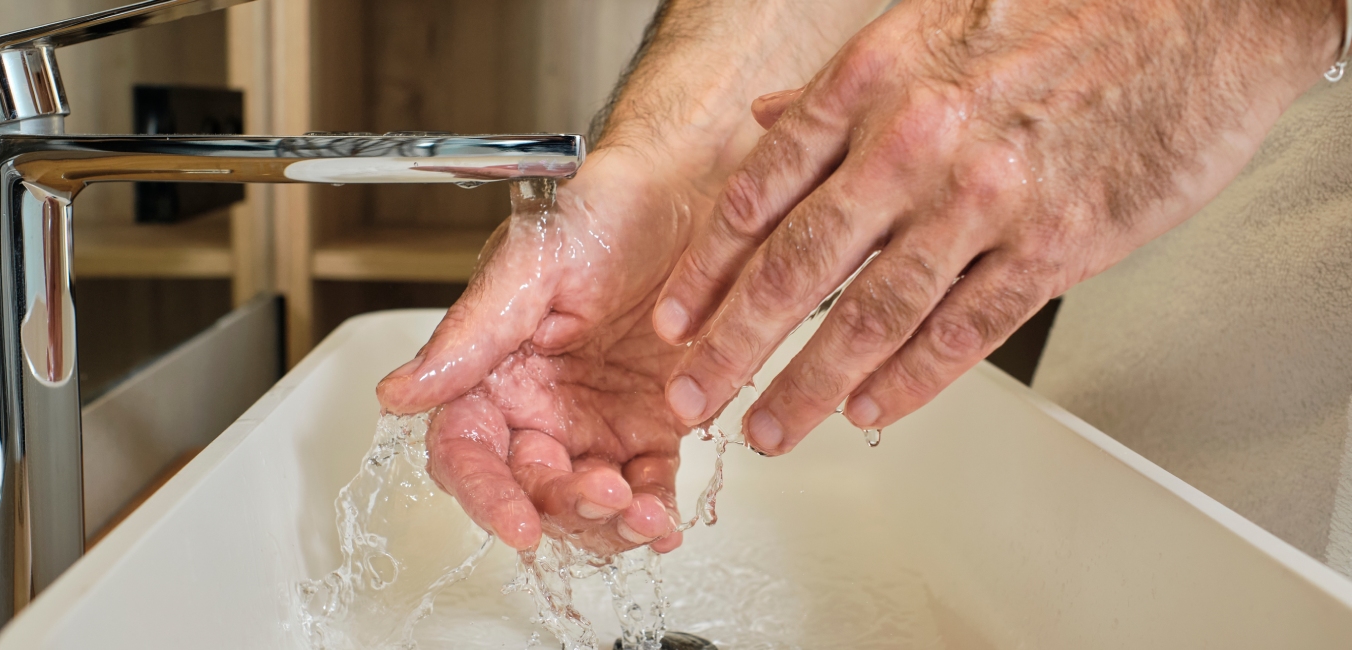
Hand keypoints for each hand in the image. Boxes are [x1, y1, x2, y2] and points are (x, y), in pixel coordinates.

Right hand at [378, 153, 714, 554]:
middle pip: (529, 489)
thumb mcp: (530, 263)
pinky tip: (666, 522)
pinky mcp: (649, 426)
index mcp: (492, 371)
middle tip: (606, 494)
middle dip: (564, 508)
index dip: (486, 495)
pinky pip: (646, 486)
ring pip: (586, 503)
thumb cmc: (603, 210)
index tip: (517, 525)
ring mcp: (593, 422)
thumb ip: (469, 336)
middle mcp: (537, 406)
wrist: (685, 190)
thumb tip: (399, 394)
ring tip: (647, 513)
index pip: (468, 451)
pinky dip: (655, 512)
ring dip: (611, 523)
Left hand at [652, 0, 1341, 453]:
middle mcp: (915, 140)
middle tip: (697, 396)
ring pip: (872, 313)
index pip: (761, 189)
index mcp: (874, 81)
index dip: (707, 265)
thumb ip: (841, 92)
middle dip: (734, 345)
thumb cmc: (1062, 16)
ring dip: (810, 383)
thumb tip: (768, 122)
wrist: (1200, 12)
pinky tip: (872, 408)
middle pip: (797, 266)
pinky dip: (910, 380)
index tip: (678, 318)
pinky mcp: (1054, 244)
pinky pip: (964, 330)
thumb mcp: (926, 28)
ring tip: (772, 426)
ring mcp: (984, 197)